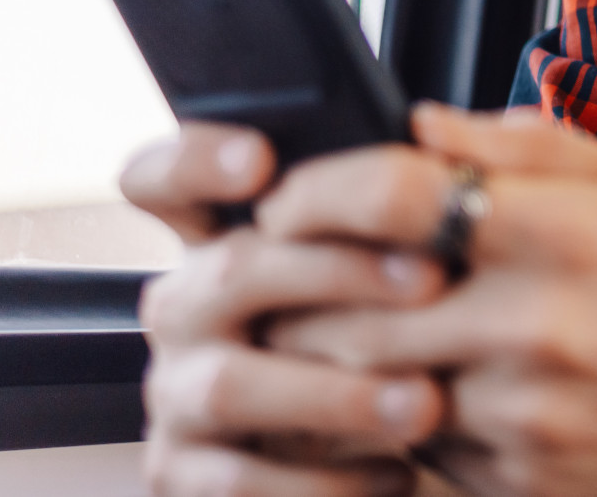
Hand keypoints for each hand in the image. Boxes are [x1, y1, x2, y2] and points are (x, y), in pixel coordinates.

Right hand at [121, 124, 449, 496]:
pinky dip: (324, 481)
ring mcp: (177, 394)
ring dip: (336, 393)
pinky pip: (236, 483)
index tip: (262, 160)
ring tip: (425, 401)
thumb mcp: (392, 267)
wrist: (383, 457)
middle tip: (430, 282)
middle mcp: (186, 309)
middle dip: (336, 272)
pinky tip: (398, 470)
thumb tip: (433, 135)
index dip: (195, 160)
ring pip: (231, 384)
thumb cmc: (394, 339)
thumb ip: (398, 205)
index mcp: (223, 239)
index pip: (163, 179)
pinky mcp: (181, 477)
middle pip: (232, 271)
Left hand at [261, 105, 596, 496]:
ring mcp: (529, 421)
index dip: (319, 191)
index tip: (293, 196)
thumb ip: (525, 148)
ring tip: (327, 334)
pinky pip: (415, 457)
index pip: (394, 195)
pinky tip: (410, 397)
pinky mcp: (525, 490)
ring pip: (369, 388)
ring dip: (333, 362)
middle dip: (298, 284)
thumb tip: (418, 121)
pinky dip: (395, 425)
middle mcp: (542, 327)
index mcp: (569, 233)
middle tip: (278, 270)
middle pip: (350, 301)